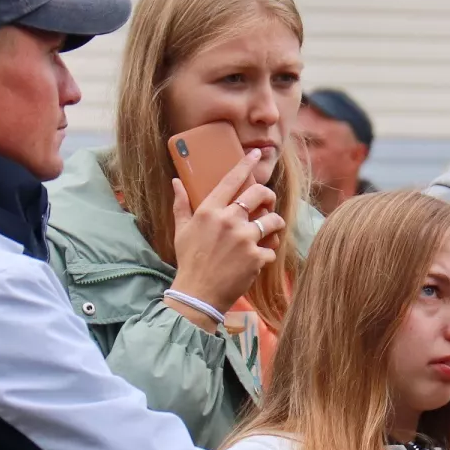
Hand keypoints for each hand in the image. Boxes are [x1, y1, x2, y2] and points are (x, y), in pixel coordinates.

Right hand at [169, 150, 283, 314]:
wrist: (198, 295)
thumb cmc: (189, 262)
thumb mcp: (181, 231)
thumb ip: (181, 205)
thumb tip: (176, 182)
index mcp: (210, 211)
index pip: (232, 180)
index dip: (246, 165)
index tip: (256, 154)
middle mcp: (229, 220)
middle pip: (260, 195)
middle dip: (268, 196)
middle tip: (267, 204)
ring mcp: (244, 238)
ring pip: (273, 220)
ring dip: (274, 225)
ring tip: (268, 232)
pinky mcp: (256, 257)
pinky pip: (272, 248)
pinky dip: (267, 253)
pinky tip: (258, 259)